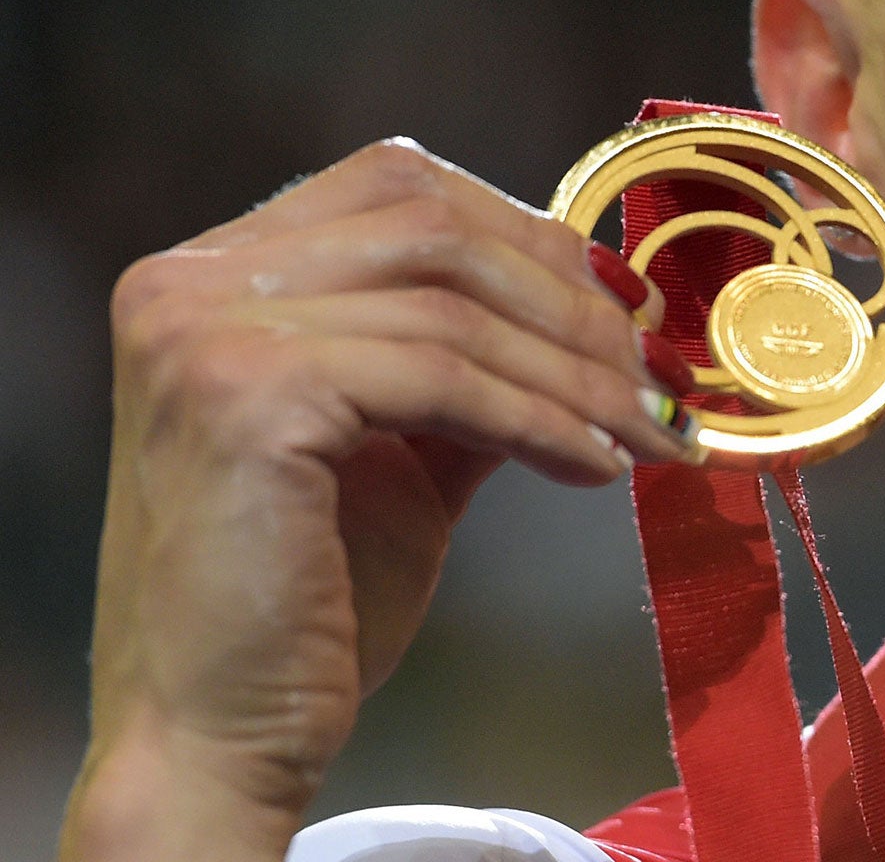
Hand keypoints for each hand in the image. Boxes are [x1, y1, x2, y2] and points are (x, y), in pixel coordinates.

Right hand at [60, 139, 695, 860]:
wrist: (215, 735)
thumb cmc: (311, 595)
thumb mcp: (405, 442)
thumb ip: (470, 359)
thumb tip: (603, 305)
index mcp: (214, 271)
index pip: (401, 186)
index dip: (528, 232)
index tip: (624, 302)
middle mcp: (189, 280)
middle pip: (436, 227)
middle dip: (570, 300)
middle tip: (657, 373)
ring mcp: (205, 330)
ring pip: (454, 306)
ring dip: (578, 371)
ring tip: (648, 432)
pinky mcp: (246, 395)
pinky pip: (445, 379)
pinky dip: (542, 418)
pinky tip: (596, 465)